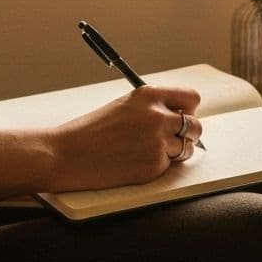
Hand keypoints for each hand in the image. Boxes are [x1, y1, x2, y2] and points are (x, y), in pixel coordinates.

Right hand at [45, 85, 202, 191]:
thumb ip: (152, 108)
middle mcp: (158, 115)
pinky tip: (136, 163)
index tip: (182, 117)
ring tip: (147, 152)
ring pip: (186, 148)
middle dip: (188, 134)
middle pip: (196, 126)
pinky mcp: (154, 165)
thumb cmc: (90, 131)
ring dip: (174, 152)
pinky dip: (158, 166)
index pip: (191, 98)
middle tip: (172, 140)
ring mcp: (158, 141)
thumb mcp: (125, 106)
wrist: (66, 154)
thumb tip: (181, 118)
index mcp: (149, 94)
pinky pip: (169, 166)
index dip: (189, 110)